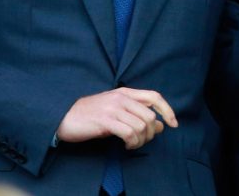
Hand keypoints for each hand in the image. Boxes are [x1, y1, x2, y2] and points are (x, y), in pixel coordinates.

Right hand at [56, 87, 177, 149]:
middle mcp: (121, 98)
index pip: (154, 96)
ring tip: (132, 144)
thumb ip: (136, 114)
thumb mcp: (115, 111)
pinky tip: (126, 145)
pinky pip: (129, 133)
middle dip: (151, 133)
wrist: (64, 116)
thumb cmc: (91, 115)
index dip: (167, 110)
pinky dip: (132, 142)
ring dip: (141, 140)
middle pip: (150, 115)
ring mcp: (113, 108)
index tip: (174, 123)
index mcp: (125, 92)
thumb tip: (159, 125)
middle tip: (142, 141)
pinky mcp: (105, 121)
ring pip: (141, 125)